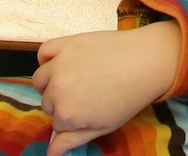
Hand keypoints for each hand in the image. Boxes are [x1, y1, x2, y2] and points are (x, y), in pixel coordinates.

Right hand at [34, 23, 180, 155]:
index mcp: (66, 115)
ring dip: (50, 83)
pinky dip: (47, 58)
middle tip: (87, 93)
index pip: (56, 123)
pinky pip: (43, 52)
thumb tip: (50, 153)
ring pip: (39, 80)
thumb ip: (73, 141)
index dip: (72, 119)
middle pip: (47, 102)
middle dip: (62, 101)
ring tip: (74, 80)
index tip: (89, 109)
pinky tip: (62, 63)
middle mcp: (57, 90)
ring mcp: (59, 65)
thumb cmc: (128, 98)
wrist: (147, 61)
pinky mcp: (65, 43)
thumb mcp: (103, 127)